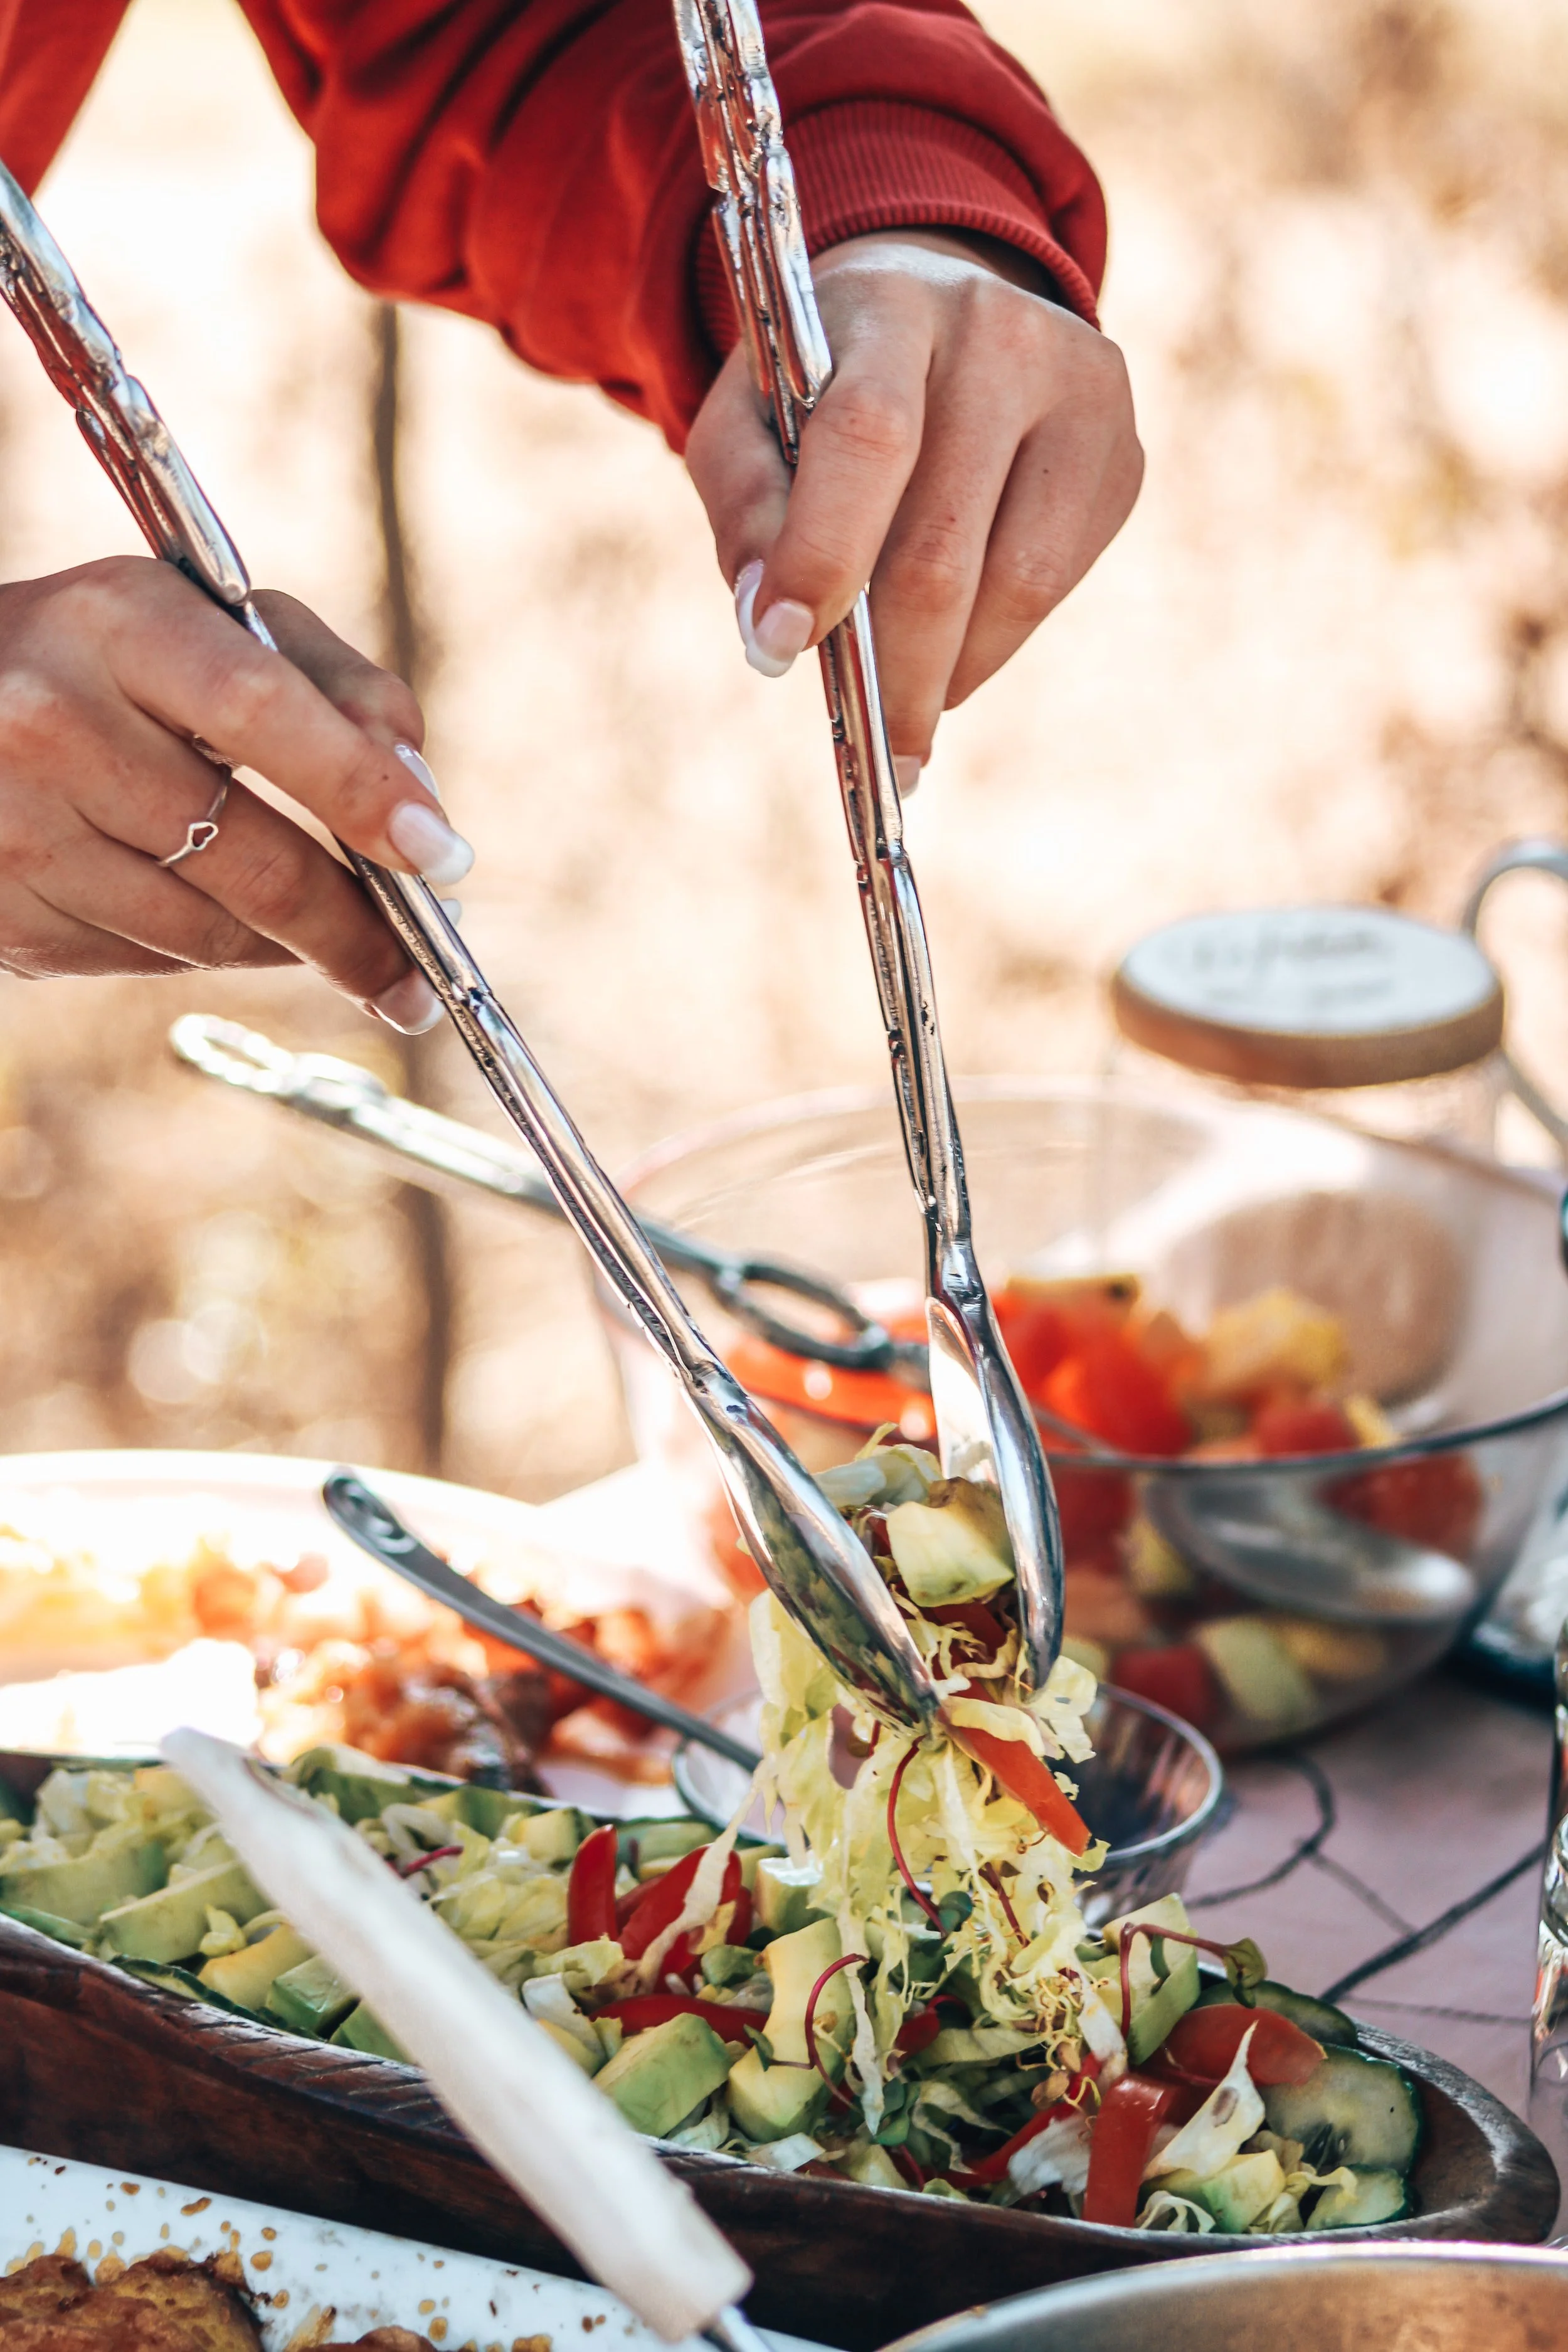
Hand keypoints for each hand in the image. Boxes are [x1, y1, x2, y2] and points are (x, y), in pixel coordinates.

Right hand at [0, 557, 473, 1028]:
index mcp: (116, 622)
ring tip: (339, 947)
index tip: (442, 857)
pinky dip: (203, 950)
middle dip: (357, 931)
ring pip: (207, 933)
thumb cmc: (101, 662)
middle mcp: (52, 721)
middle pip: (251, 857)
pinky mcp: (3, 914)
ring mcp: (18, 827)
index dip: (363, 791)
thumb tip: (420, 796)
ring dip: (292, 951)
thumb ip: (328, 683)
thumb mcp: (200, 624)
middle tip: (420, 974)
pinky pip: (146, 960)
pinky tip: (213, 918)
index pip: (263, 710)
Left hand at [685, 231, 1141, 783]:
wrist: (941, 305)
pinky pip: (1055, 586)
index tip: (778, 650)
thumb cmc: (821, 384)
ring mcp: (1082, 390)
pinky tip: (954, 657)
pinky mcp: (1122, 452)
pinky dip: (993, 644)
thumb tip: (767, 628)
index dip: (822, 555)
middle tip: (868, 753)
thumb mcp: (748, 419)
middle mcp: (1000, 333)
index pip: (868, 437)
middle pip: (942, 543)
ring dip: (950, 675)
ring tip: (905, 720)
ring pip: (1014, 583)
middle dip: (892, 672)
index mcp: (890, 306)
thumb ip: (742, 507)